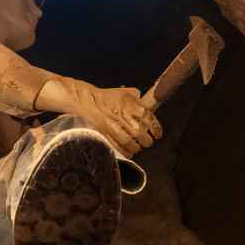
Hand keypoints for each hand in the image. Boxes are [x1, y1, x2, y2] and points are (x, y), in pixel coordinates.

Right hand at [35, 78, 162, 155]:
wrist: (87, 101)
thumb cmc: (107, 97)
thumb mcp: (124, 92)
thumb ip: (137, 98)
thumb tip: (145, 103)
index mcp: (132, 106)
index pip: (150, 120)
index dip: (156, 130)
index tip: (158, 135)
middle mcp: (126, 118)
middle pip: (142, 136)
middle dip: (147, 141)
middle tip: (147, 142)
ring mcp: (116, 128)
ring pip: (132, 144)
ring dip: (137, 148)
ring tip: (137, 147)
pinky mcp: (107, 136)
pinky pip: (120, 148)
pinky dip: (126, 152)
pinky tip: (129, 151)